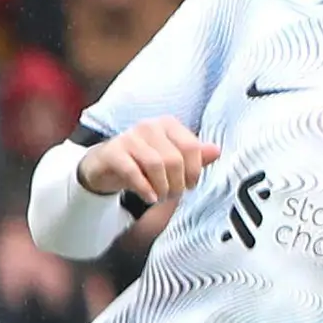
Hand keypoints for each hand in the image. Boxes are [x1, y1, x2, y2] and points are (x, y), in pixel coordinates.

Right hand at [75, 114, 216, 204]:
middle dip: (177, 184)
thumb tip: (216, 150)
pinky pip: (132, 170)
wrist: (107, 164)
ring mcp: (129, 137)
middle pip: (174, 159)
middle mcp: (149, 126)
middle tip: (173, 195)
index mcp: (168, 125)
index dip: (195, 171)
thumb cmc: (144, 161)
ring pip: (156, 164)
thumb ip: (195, 156)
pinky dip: (144, 188)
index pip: (192, 147)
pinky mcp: (112, 151)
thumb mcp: (172, 159)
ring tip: (161, 197)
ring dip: (162, 187)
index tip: (190, 185)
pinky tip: (150, 198)